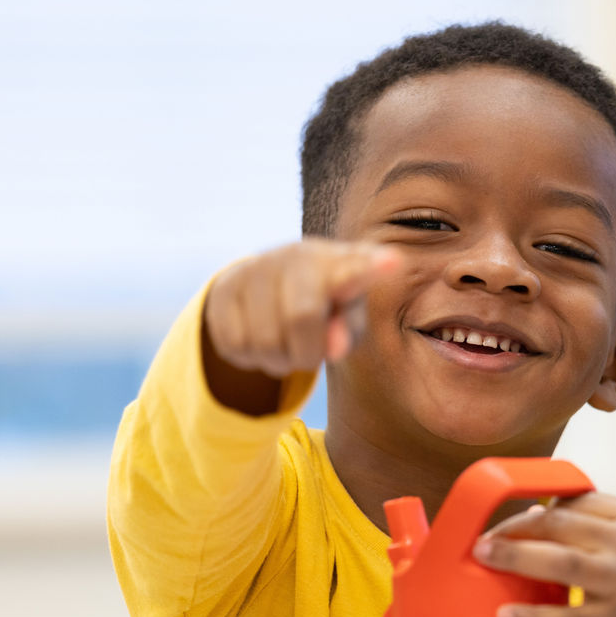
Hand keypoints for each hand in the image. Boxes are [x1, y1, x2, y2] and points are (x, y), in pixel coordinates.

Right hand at [201, 238, 399, 413]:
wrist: (266, 288)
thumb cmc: (324, 307)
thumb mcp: (346, 318)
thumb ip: (348, 331)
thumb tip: (334, 348)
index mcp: (336, 261)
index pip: (354, 266)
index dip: (371, 268)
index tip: (393, 263)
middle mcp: (294, 256)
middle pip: (301, 316)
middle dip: (308, 351)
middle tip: (310, 356)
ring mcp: (254, 269)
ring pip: (264, 339)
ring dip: (279, 361)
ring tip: (286, 349)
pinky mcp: (221, 292)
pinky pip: (235, 344)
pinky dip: (251, 358)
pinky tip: (260, 342)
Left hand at [474, 494, 615, 616]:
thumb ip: (597, 526)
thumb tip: (535, 514)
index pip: (573, 502)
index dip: (534, 508)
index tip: (506, 518)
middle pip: (559, 525)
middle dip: (514, 528)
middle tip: (482, 538)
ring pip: (558, 562)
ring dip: (514, 556)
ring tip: (482, 556)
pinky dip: (532, 616)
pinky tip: (505, 616)